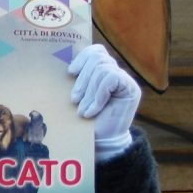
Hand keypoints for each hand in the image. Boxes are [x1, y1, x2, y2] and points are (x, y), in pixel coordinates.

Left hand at [68, 44, 139, 158]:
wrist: (101, 141)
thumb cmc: (85, 119)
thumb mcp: (77, 95)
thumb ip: (76, 78)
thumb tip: (61, 61)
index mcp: (102, 71)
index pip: (95, 51)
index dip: (82, 57)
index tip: (70, 72)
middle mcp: (116, 72)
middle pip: (97, 57)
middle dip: (82, 79)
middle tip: (74, 100)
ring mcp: (125, 80)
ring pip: (102, 69)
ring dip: (88, 92)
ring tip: (82, 110)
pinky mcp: (131, 89)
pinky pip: (110, 79)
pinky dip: (98, 96)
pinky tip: (92, 112)